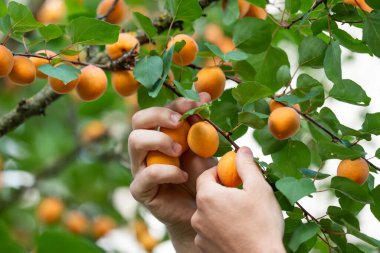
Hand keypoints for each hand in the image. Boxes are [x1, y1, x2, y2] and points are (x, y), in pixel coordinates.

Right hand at [128, 93, 215, 251]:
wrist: (199, 212)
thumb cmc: (201, 178)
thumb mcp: (203, 149)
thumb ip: (200, 127)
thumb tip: (204, 96)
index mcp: (160, 135)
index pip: (159, 111)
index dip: (176, 103)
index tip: (197, 103)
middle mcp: (146, 149)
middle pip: (138, 119)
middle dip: (159, 115)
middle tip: (180, 122)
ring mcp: (140, 168)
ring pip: (135, 141)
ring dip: (160, 140)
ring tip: (180, 150)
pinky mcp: (140, 189)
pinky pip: (147, 174)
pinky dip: (167, 171)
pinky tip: (183, 175)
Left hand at [191, 147, 284, 252]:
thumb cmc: (262, 225)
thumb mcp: (258, 188)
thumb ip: (246, 166)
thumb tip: (242, 150)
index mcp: (207, 197)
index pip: (206, 176)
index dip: (219, 173)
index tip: (233, 177)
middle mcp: (198, 215)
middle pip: (207, 195)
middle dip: (222, 192)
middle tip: (241, 196)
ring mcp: (200, 234)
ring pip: (208, 214)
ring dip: (220, 211)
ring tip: (241, 216)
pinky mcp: (204, 248)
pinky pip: (209, 231)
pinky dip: (219, 228)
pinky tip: (237, 231)